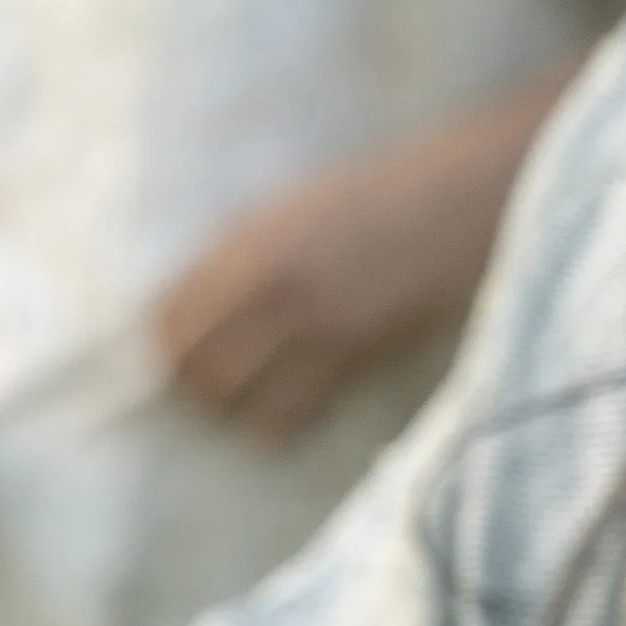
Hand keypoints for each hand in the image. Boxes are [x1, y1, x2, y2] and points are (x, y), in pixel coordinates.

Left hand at [157, 133, 512, 442]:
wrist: (464, 201)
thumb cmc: (373, 204)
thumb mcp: (289, 211)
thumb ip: (231, 257)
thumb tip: (169, 317)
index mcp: (248, 240)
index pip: (165, 314)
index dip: (161, 341)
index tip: (171, 353)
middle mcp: (271, 280)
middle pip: (189, 362)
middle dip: (187, 383)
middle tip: (200, 389)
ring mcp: (311, 319)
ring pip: (228, 396)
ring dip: (225, 409)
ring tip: (238, 403)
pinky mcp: (351, 354)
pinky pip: (283, 416)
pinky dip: (271, 424)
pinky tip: (282, 410)